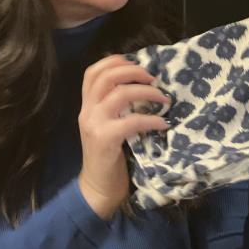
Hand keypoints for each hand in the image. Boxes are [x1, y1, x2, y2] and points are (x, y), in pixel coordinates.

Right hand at [77, 56, 170, 219]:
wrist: (98, 187)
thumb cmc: (108, 157)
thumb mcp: (106, 126)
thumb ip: (114, 108)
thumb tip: (141, 87)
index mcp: (86, 106)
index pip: (92, 72)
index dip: (114, 61)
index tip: (135, 63)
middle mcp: (87, 111)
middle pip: (106, 77)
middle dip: (133, 71)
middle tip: (153, 77)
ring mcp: (94, 125)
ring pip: (120, 94)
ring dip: (147, 92)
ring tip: (163, 98)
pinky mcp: (106, 139)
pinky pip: (132, 121)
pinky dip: (151, 119)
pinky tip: (163, 123)